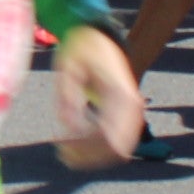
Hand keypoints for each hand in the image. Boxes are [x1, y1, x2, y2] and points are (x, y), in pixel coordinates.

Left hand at [50, 25, 145, 169]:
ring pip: (119, 150)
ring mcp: (132, 113)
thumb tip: (69, 127)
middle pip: (116, 149)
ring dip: (93, 156)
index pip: (108, 136)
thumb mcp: (68, 68)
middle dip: (88, 156)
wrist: (101, 37)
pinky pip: (117, 142)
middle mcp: (132, 107)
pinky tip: (75, 142)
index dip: (84, 148)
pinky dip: (98, 148)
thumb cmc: (82, 50)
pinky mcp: (127, 116)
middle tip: (60, 152)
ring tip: (65, 151)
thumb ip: (67, 97)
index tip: (60, 144)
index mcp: (120, 94)